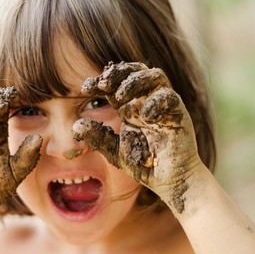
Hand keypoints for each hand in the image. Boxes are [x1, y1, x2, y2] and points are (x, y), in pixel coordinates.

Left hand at [72, 62, 201, 212]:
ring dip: (136, 81)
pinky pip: (169, 96)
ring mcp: (164, 106)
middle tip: (103, 84)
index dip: (100, 81)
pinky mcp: (178, 114)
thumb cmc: (145, 165)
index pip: (116, 84)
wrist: (170, 182)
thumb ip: (98, 137)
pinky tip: (145, 117)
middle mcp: (146, 102)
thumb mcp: (115, 151)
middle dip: (118, 73)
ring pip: (155, 75)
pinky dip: (156, 102)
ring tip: (121, 97)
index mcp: (130, 108)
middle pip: (135, 71)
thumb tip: (76, 125)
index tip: (85, 88)